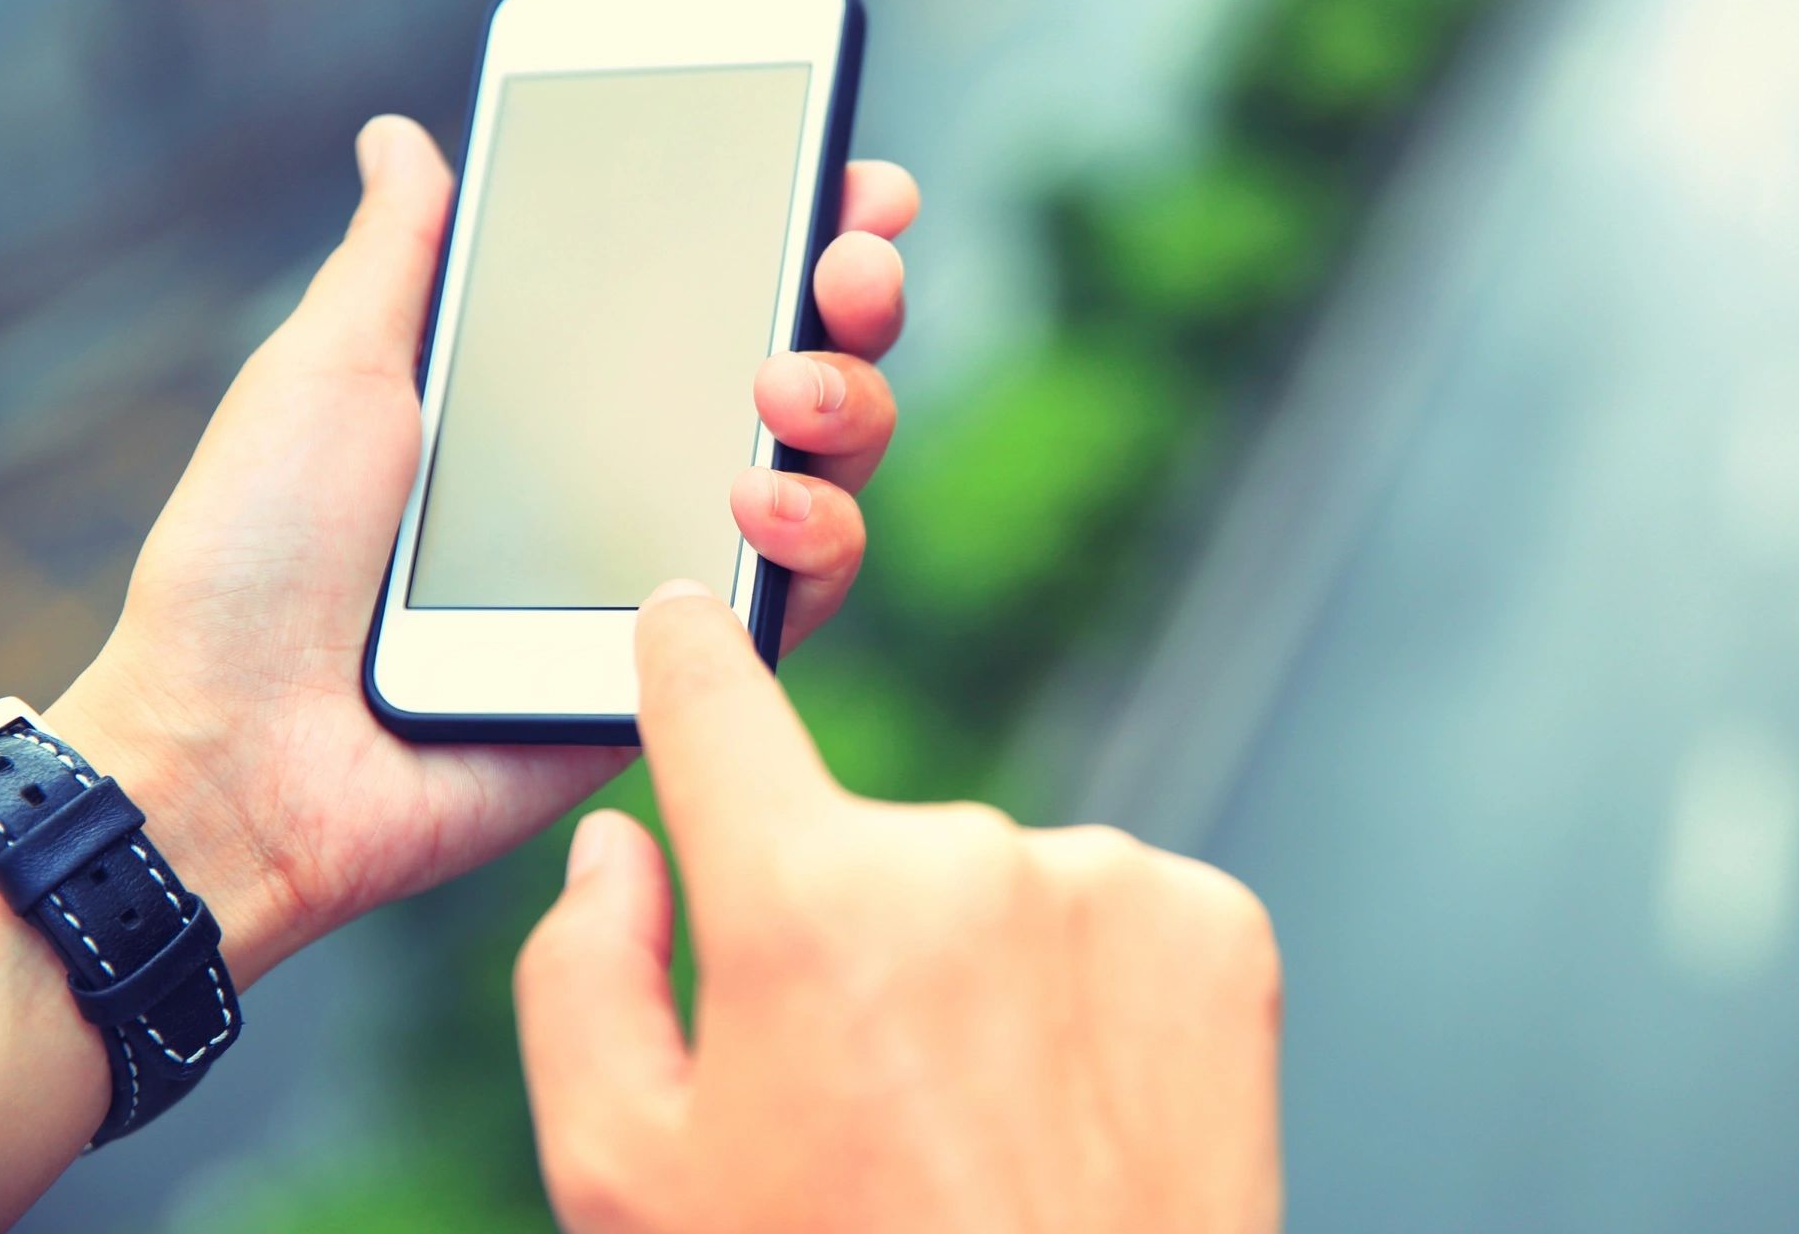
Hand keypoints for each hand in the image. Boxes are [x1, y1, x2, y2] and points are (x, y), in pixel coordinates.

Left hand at [44, 116, 917, 986]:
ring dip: (848, 407)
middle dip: (852, 296)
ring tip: (785, 389)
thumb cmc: (254, 560)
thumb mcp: (328, 371)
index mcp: (558, 394)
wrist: (237, 747)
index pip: (708, 291)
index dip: (795, 226)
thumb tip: (401, 137)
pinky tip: (763, 500)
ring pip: (829, 474)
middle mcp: (635, 471)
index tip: (850, 174)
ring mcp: (671, 568)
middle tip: (847, 264)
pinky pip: (801, 597)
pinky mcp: (687, 667)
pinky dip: (815, 535)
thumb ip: (397, 258)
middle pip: (802, 368)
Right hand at [514, 584, 1283, 1233]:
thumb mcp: (631, 1184)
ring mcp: (1110, 881)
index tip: (688, 621)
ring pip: (994, 886)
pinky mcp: (1216, 925)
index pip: (715, 704)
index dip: (687, 658)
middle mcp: (969, 858)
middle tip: (875, 1101)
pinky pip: (1109, 913)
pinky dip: (1087, 989)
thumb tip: (618, 849)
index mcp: (807, 906)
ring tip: (989, 1127)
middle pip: (863, 848)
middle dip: (852, 943)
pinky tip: (1077, 1105)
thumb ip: (583, 980)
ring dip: (979, 971)